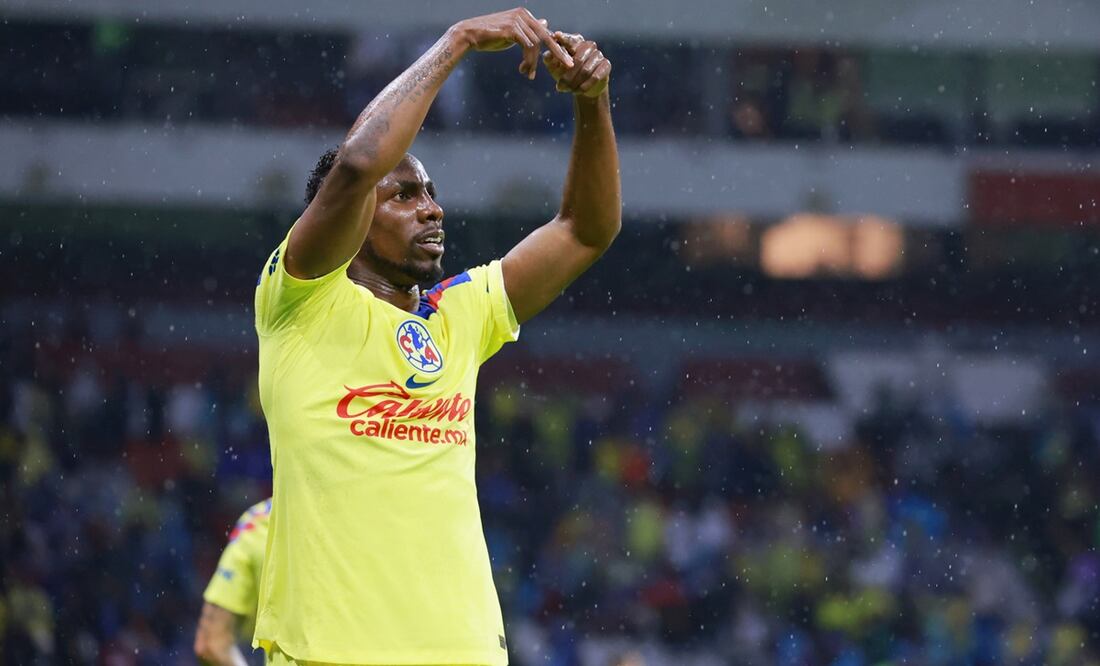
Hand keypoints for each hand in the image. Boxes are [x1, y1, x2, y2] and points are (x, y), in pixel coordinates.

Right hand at [452, 8, 573, 79]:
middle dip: (559, 52)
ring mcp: (517, 20)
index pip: (545, 32)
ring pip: (536, 45)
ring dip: (534, 63)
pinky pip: (527, 47)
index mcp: (525, 15)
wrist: (469, 35)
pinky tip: (524, 70)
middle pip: (546, 36)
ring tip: (529, 74)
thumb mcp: (513, 33)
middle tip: (569, 66)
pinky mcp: (511, 29)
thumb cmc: (490, 36)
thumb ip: (529, 30)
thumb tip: (545, 23)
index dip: (556, 47)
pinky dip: (528, 61)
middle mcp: (523, 15)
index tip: (566, 60)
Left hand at [542, 32, 610, 97]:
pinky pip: (595, 76)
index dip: (563, 38)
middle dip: (568, 76)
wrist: (583, 87)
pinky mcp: (606, 65)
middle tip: (560, 87)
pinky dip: (585, 86)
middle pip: (578, 60)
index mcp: (575, 41)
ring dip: (575, 83)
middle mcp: (588, 45)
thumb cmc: (566, 74)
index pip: (569, 39)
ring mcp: (598, 54)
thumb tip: (548, 55)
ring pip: (586, 70)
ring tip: (568, 90)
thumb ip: (550, 60)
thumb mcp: (555, 68)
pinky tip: (578, 90)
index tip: (557, 36)